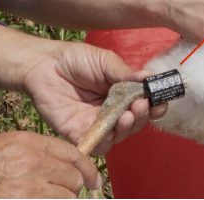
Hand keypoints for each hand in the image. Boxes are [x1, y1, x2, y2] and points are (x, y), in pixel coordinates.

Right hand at [0, 131, 100, 197]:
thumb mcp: (5, 147)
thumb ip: (33, 152)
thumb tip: (57, 164)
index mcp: (29, 144)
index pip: (73, 153)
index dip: (87, 168)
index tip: (93, 178)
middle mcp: (35, 164)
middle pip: (74, 178)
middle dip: (73, 187)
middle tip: (64, 191)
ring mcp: (33, 189)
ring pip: (67, 198)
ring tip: (45, 197)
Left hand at [23, 41, 166, 155]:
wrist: (42, 65)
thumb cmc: (73, 59)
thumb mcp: (104, 61)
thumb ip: (125, 73)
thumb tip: (150, 79)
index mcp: (120, 93)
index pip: (144, 105)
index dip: (154, 106)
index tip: (160, 101)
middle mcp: (111, 111)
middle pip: (135, 122)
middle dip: (142, 116)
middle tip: (141, 105)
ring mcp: (97, 124)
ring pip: (120, 135)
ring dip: (128, 128)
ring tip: (127, 114)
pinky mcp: (81, 134)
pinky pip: (99, 145)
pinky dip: (108, 140)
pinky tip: (111, 128)